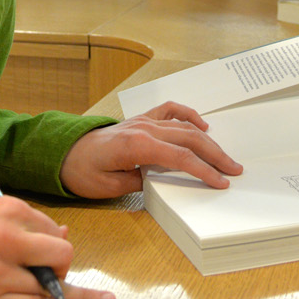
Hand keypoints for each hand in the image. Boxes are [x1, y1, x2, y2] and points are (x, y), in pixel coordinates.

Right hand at [0, 196, 112, 298]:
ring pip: (52, 288)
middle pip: (61, 257)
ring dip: (79, 297)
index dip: (55, 243)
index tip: (49, 252)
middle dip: (63, 267)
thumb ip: (27, 221)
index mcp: (8, 212)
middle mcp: (7, 240)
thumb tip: (63, 236)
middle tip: (53, 273)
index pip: (53, 230)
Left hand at [60, 101, 242, 197]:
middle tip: (234, 170)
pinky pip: (171, 111)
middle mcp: (144, 128)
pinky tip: (201, 125)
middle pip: (190, 140)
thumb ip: (141, 182)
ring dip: (208, 140)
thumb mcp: (110, 187)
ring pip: (185, 127)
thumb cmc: (82, 171)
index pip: (180, 158)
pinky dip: (188, 115)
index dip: (204, 170)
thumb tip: (164, 181)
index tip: (220, 182)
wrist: (64, 152)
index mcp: (137, 146)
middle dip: (215, 155)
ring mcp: (144, 121)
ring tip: (224, 155)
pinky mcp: (142, 120)